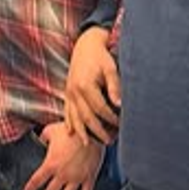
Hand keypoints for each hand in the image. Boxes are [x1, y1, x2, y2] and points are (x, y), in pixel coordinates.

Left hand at [22, 122, 104, 189]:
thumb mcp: (51, 130)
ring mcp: (76, 178)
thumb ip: (43, 136)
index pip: (37, 179)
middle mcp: (62, 174)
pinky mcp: (89, 178)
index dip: (30, 188)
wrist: (91, 132)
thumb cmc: (70, 130)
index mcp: (51, 164)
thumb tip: (40, 138)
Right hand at [64, 26, 120, 145]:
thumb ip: (114, 87)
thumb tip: (119, 105)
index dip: (111, 119)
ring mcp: (69, 93)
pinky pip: (66, 111)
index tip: (121, 125)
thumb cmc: (100, 56)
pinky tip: (71, 133)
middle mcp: (74, 91)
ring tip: (88, 144)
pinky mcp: (67, 92)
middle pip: (86, 117)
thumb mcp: (110, 68)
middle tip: (109, 141)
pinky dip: (69, 123)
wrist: (85, 45)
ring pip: (74, 117)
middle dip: (97, 131)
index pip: (100, 109)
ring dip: (81, 132)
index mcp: (85, 85)